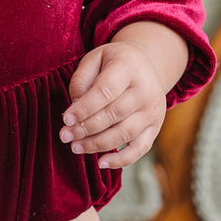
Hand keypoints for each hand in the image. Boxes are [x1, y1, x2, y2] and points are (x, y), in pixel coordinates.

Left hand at [60, 23, 188, 169]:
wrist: (146, 65)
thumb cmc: (114, 63)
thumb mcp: (95, 58)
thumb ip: (81, 80)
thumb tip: (75, 109)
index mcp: (129, 68)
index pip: (105, 92)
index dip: (84, 108)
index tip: (65, 119)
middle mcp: (146, 90)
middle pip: (114, 115)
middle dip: (86, 128)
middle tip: (65, 136)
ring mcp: (153, 111)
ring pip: (124, 134)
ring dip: (97, 144)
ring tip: (75, 147)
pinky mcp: (155, 127)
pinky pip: (140, 149)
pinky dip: (121, 160)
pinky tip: (101, 162)